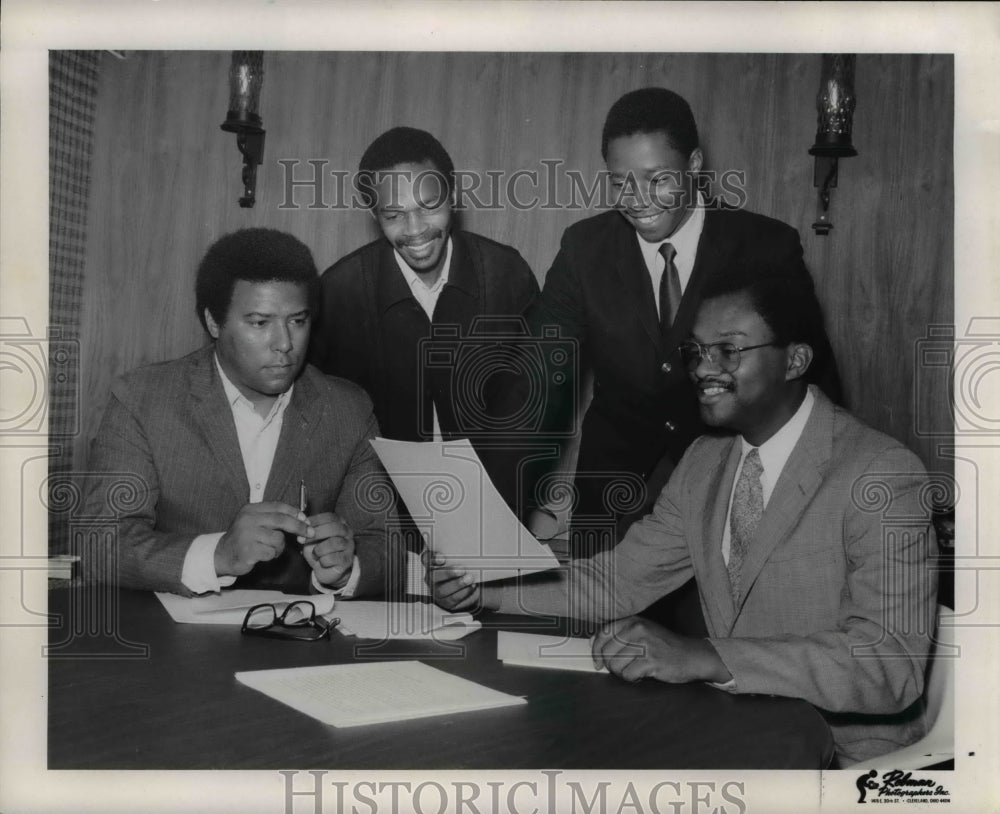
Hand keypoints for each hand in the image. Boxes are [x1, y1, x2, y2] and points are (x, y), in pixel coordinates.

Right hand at [216, 501, 313, 576]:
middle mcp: (248, 519)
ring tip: (270, 548)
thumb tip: (302, 519)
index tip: (305, 519)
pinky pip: (271, 552)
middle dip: (299, 527)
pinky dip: (272, 555)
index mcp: (251, 509)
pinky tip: (262, 555)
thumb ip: (274, 518)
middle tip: (309, 533)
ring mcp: (247, 535)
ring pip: (278, 539)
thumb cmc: (245, 539)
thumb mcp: (256, 522)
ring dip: (280, 546)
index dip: (295, 512)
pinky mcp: (248, 550)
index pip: (278, 506)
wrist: (223, 555)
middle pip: (281, 520)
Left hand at [301, 512, 354, 588]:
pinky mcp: (347, 560)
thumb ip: (308, 531)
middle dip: (317, 533)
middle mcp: (347, 532)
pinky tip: (321, 562)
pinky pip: (333, 558)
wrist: (326, 570)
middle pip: (335, 528)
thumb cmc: (318, 550)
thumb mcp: (311, 538)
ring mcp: (349, 546)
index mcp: (339, 523)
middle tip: (304, 540)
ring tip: (314, 554)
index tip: (304, 527)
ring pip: (335, 543)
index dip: (315, 521)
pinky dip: (323, 560)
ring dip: (319, 549)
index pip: (330, 517)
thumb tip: (303, 524)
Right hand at [423, 549, 480, 611]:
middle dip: (448, 573)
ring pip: (443, 590)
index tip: (442, 559)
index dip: (432, 559)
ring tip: (470, 578)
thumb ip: (458, 555)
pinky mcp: (446, 602)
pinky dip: (464, 593)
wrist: (467, 584)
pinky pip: (453, 600)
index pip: (426, 559)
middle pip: (434, 576)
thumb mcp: (458, 558)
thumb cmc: (460, 566)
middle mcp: (430, 578)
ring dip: (458, 584)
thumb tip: (467, 550)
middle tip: (462, 570)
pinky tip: (472, 587)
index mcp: (431, 564)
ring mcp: (436, 592)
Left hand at [591, 616, 730, 683]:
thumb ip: (620, 635)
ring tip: (635, 670)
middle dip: (612, 665)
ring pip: (615, 665)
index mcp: (632, 621)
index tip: (597, 662)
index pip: (602, 634)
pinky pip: (628, 675)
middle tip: (624, 668)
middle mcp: (637, 629)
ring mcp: (645, 644)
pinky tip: (643, 675)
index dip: (596, 650)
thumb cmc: (664, 646)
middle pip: (607, 653)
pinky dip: (633, 679)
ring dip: (623, 673)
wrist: (692, 656)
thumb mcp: (642, 632)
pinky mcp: (651, 661)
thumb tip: (593, 643)